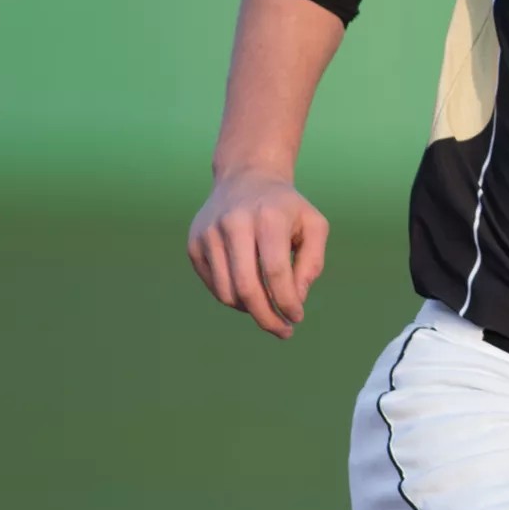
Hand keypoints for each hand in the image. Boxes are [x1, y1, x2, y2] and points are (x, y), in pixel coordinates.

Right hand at [186, 171, 329, 338]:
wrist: (246, 178)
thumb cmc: (286, 208)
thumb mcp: (314, 226)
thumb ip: (312, 264)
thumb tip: (295, 300)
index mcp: (267, 217)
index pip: (275, 272)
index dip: (286, 301)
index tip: (297, 317)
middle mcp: (234, 223)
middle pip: (247, 288)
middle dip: (266, 318)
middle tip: (282, 331)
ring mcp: (209, 233)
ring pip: (227, 292)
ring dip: (250, 309)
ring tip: (268, 306)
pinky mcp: (194, 244)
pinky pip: (214, 285)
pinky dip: (233, 297)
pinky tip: (250, 289)